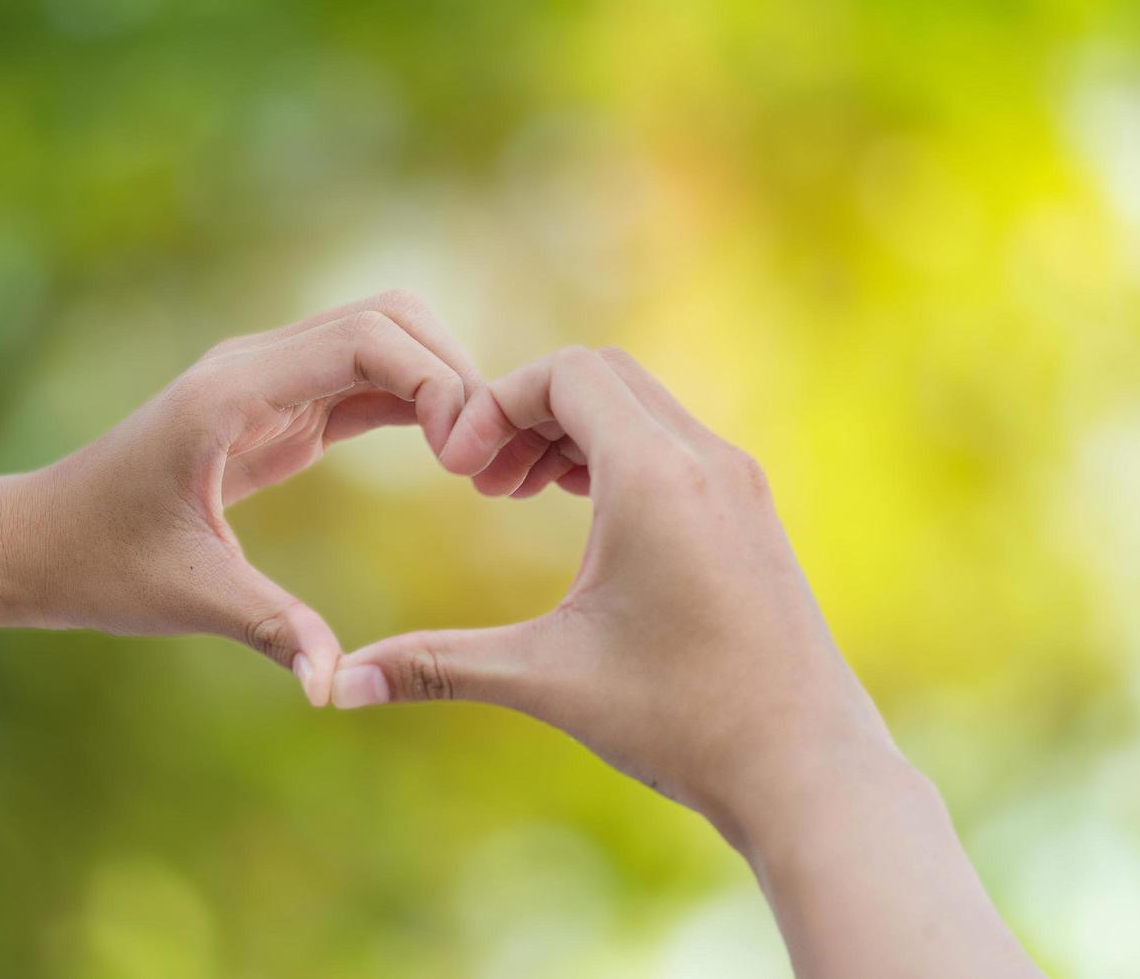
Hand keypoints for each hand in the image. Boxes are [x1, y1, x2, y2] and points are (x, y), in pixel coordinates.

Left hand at [5, 291, 478, 704]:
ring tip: (476, 458)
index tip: (466, 459)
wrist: (37, 540)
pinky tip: (447, 453)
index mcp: (233, 391)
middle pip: (389, 317)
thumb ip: (271, 628)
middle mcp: (255, 366)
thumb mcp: (189, 597)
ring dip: (440, 381)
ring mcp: (269, 381)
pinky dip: (416, 402)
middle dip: (453, 371)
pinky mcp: (278, 409)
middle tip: (483, 458)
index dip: (437, 382)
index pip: (367, 338)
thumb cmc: (100, 562)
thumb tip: (334, 689)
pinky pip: (365, 381)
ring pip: (384, 337)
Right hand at [331, 344, 888, 834]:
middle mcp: (707, 460)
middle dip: (527, 412)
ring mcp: (738, 482)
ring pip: (640, 405)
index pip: (566, 372)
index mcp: (657, 477)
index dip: (496, 405)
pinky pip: (673, 442)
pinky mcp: (751, 512)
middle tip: (482, 484)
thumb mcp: (548, 679)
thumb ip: (437, 665)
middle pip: (601, 374)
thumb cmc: (682, 720)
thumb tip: (335, 688)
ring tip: (514, 495)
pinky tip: (577, 512)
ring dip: (571, 431)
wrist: (804, 767)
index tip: (459, 474)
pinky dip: (616, 454)